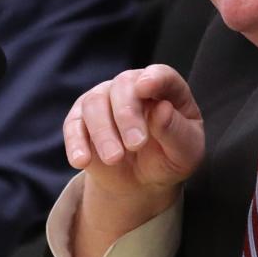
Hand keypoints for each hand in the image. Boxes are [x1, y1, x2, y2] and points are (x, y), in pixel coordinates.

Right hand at [64, 66, 204, 256]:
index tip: (145, 87)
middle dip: (127, 114)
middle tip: (136, 144)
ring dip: (104, 132)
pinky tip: (82, 161)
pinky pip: (73, 125)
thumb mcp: (185, 153)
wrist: (142, 181)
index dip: (154, 78)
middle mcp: (132, 86)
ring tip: (115, 159)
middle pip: (123, 86)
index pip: (161, 75)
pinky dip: (76, 142)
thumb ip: (176, 131)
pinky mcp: (80, 120)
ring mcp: (104, 99)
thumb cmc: (169, 158)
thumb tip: (161, 110)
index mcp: (165, 89)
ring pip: (95, 103)